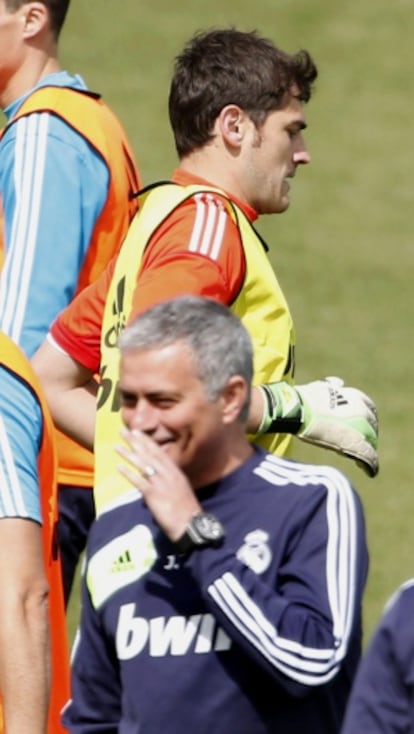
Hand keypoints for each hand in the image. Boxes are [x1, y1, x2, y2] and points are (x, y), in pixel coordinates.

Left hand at [116, 429, 201, 539]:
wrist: (191, 524)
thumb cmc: (187, 510)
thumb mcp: (181, 490)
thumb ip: (169, 481)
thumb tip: (155, 478)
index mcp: (176, 472)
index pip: (160, 452)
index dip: (147, 442)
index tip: (137, 431)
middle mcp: (168, 474)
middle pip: (149, 454)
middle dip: (135, 442)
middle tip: (123, 430)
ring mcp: (161, 483)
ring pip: (142, 464)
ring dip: (128, 454)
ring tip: (116, 446)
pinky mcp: (154, 494)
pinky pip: (139, 481)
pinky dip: (128, 473)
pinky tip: (118, 467)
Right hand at [258, 377, 378, 476]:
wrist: (297, 410)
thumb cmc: (304, 399)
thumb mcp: (321, 387)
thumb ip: (332, 387)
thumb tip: (338, 384)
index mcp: (355, 397)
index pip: (369, 408)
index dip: (366, 418)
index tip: (360, 425)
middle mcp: (361, 411)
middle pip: (372, 426)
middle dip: (367, 434)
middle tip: (358, 443)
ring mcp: (360, 428)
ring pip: (371, 442)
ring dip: (366, 449)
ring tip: (362, 459)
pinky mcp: (354, 444)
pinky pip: (369, 457)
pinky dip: (370, 465)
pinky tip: (369, 471)